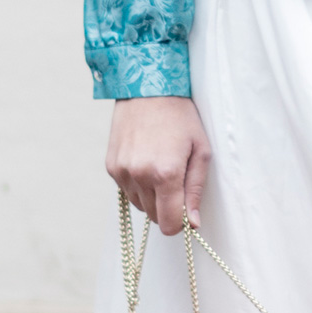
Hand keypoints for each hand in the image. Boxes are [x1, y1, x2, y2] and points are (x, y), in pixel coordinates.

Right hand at [107, 96, 211, 236]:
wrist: (146, 88)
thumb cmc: (180, 117)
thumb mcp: (200, 151)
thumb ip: (196, 190)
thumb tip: (193, 224)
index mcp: (165, 173)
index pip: (169, 224)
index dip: (180, 224)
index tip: (186, 213)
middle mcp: (139, 175)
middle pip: (154, 216)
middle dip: (167, 207)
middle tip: (176, 181)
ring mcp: (122, 172)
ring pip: (140, 205)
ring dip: (151, 197)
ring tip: (160, 168)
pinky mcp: (111, 166)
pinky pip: (126, 190)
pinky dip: (137, 185)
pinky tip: (146, 161)